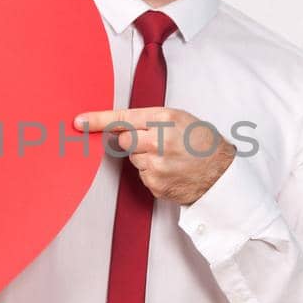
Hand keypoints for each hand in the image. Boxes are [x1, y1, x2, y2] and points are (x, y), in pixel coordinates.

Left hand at [73, 106, 236, 204]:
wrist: (222, 174)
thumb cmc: (203, 143)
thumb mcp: (181, 119)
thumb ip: (151, 120)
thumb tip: (122, 126)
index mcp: (165, 119)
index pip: (123, 118)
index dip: (98, 120)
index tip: (79, 121)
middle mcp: (159, 141)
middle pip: (124, 141)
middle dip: (133, 142)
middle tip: (154, 143)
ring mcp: (156, 165)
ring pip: (133, 159)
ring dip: (145, 158)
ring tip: (169, 158)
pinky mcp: (155, 184)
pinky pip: (142, 175)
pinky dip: (152, 173)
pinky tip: (170, 171)